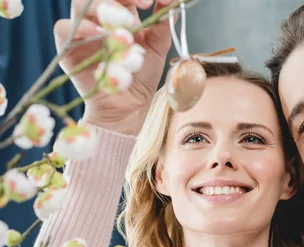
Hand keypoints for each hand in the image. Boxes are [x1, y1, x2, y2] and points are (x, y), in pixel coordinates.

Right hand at [54, 0, 175, 135]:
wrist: (130, 108)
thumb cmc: (141, 77)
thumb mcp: (158, 48)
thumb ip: (162, 24)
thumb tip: (170, 2)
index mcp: (120, 14)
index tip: (151, 1)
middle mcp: (98, 20)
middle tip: (141, 9)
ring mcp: (81, 33)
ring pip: (80, 5)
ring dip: (105, 11)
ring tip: (126, 28)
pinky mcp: (68, 50)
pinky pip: (63, 28)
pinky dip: (82, 28)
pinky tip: (101, 36)